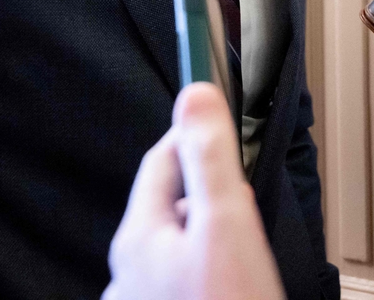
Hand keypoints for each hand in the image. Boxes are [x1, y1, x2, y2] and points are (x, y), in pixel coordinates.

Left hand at [103, 84, 283, 299]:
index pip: (161, 160)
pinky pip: (180, 278)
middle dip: (207, 192)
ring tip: (244, 246)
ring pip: (177, 244)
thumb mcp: (226, 227)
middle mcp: (128, 271)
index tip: (216, 118)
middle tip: (245, 198)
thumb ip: (210, 160)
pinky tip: (228, 280)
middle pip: (170, 205)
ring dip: (207, 234)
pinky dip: (205, 268)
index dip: (192, 134)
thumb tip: (195, 95)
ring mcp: (142, 298)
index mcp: (138, 238)